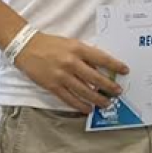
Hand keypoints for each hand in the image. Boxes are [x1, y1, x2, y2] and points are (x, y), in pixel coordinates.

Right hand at [13, 32, 128, 111]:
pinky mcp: (53, 86)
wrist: (26, 48)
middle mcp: (71, 62)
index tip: (125, 70)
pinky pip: (69, 99)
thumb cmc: (51, 44)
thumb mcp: (71, 44)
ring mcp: (62, 76)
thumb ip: (85, 55)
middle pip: (95, 78)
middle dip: (109, 86)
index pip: (101, 58)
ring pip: (84, 91)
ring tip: (106, 103)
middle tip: (117, 92)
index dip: (115, 65)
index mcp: (78, 49)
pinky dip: (80, 105)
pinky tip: (88, 109)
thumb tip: (100, 69)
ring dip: (97, 99)